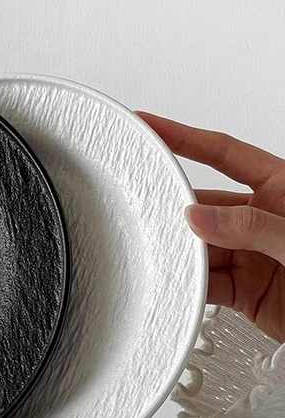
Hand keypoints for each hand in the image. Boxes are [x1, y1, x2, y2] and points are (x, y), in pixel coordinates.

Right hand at [138, 112, 284, 341]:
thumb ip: (252, 226)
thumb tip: (200, 218)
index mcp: (282, 188)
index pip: (223, 154)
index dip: (185, 138)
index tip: (152, 126)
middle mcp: (261, 219)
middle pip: (205, 207)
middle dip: (176, 211)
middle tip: (146, 210)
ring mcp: (251, 255)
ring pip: (200, 248)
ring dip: (181, 254)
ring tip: (164, 255)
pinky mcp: (246, 290)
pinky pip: (207, 284)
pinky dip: (190, 286)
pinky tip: (181, 283)